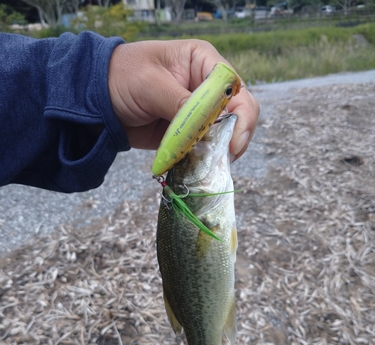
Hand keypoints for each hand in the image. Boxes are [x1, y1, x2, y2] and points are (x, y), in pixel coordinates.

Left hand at [108, 39, 259, 159]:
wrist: (97, 101)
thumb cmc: (121, 77)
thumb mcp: (150, 83)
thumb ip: (179, 103)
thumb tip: (206, 126)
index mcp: (202, 62)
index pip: (234, 86)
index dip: (241, 114)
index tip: (232, 140)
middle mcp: (206, 86)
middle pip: (239, 112)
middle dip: (236, 135)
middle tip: (227, 157)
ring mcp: (199, 112)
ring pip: (225, 133)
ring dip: (221, 150)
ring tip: (212, 164)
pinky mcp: (189, 133)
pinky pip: (206, 147)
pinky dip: (205, 158)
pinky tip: (199, 166)